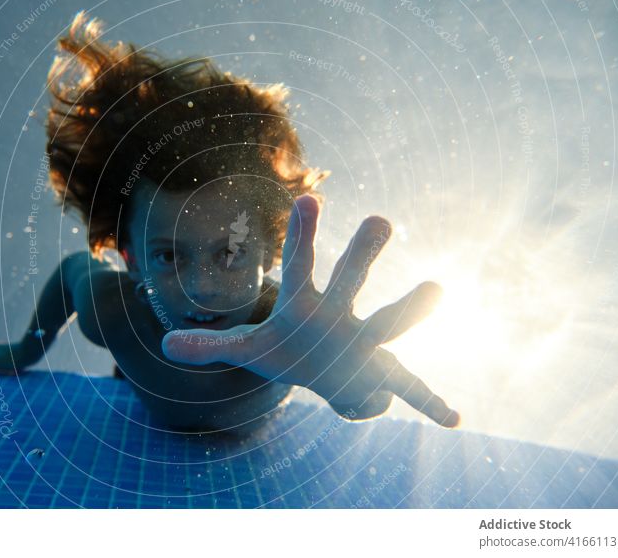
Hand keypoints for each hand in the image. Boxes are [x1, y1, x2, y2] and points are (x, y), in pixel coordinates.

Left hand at [161, 195, 459, 426]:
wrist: (327, 371)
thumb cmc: (290, 349)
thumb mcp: (250, 348)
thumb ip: (212, 345)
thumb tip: (164, 345)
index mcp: (304, 306)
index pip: (299, 266)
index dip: (302, 236)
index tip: (309, 199)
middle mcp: (339, 315)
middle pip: (350, 281)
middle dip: (361, 254)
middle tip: (380, 219)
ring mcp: (365, 343)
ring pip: (389, 323)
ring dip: (410, 309)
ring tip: (435, 289)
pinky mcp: (383, 375)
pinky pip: (410, 388)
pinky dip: (430, 402)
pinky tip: (452, 418)